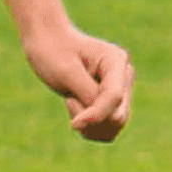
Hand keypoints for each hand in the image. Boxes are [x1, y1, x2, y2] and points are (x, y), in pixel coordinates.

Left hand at [24, 23, 132, 142]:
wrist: (46, 42)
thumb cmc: (53, 52)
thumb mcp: (66, 72)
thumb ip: (88, 94)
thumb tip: (108, 119)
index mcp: (117, 61)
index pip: (114, 97)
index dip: (95, 114)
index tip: (73, 124)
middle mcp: (124, 76)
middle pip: (118, 116)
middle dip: (91, 118)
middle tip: (69, 100)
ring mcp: (121, 89)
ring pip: (114, 126)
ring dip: (90, 124)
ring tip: (72, 101)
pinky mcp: (112, 101)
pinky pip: (107, 128)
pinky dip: (90, 126)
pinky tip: (76, 106)